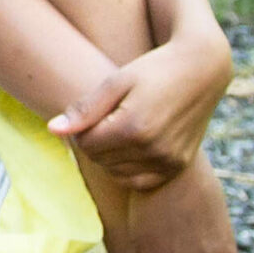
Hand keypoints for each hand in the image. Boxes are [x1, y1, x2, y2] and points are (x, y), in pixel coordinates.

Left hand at [51, 32, 229, 188]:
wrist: (201, 69)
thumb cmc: (153, 70)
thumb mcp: (116, 81)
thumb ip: (84, 109)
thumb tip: (52, 130)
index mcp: (134, 127)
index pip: (85, 144)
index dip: (81, 129)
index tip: (91, 112)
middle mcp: (153, 149)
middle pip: (99, 159)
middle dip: (94, 141)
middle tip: (107, 117)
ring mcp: (168, 161)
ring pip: (116, 173)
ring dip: (109, 156)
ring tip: (120, 128)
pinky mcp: (178, 166)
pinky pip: (139, 182)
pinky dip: (128, 169)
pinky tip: (131, 146)